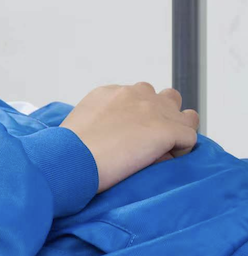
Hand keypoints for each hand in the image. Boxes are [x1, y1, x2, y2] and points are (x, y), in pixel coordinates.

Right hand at [60, 83, 199, 192]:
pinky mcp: (166, 129)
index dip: (140, 118)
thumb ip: (98, 122)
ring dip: (178, 132)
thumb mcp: (79, 125)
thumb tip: (110, 137)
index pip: (139, 97)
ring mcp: (152, 110)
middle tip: (148, 143)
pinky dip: (181, 151)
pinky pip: (188, 138)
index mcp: (110, 93)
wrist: (70, 158)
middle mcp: (133, 94)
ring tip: (164, 152)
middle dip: (163, 118)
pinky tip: (163, 162)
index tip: (130, 137)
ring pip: (184, 116)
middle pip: (165, 99)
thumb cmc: (65, 150)